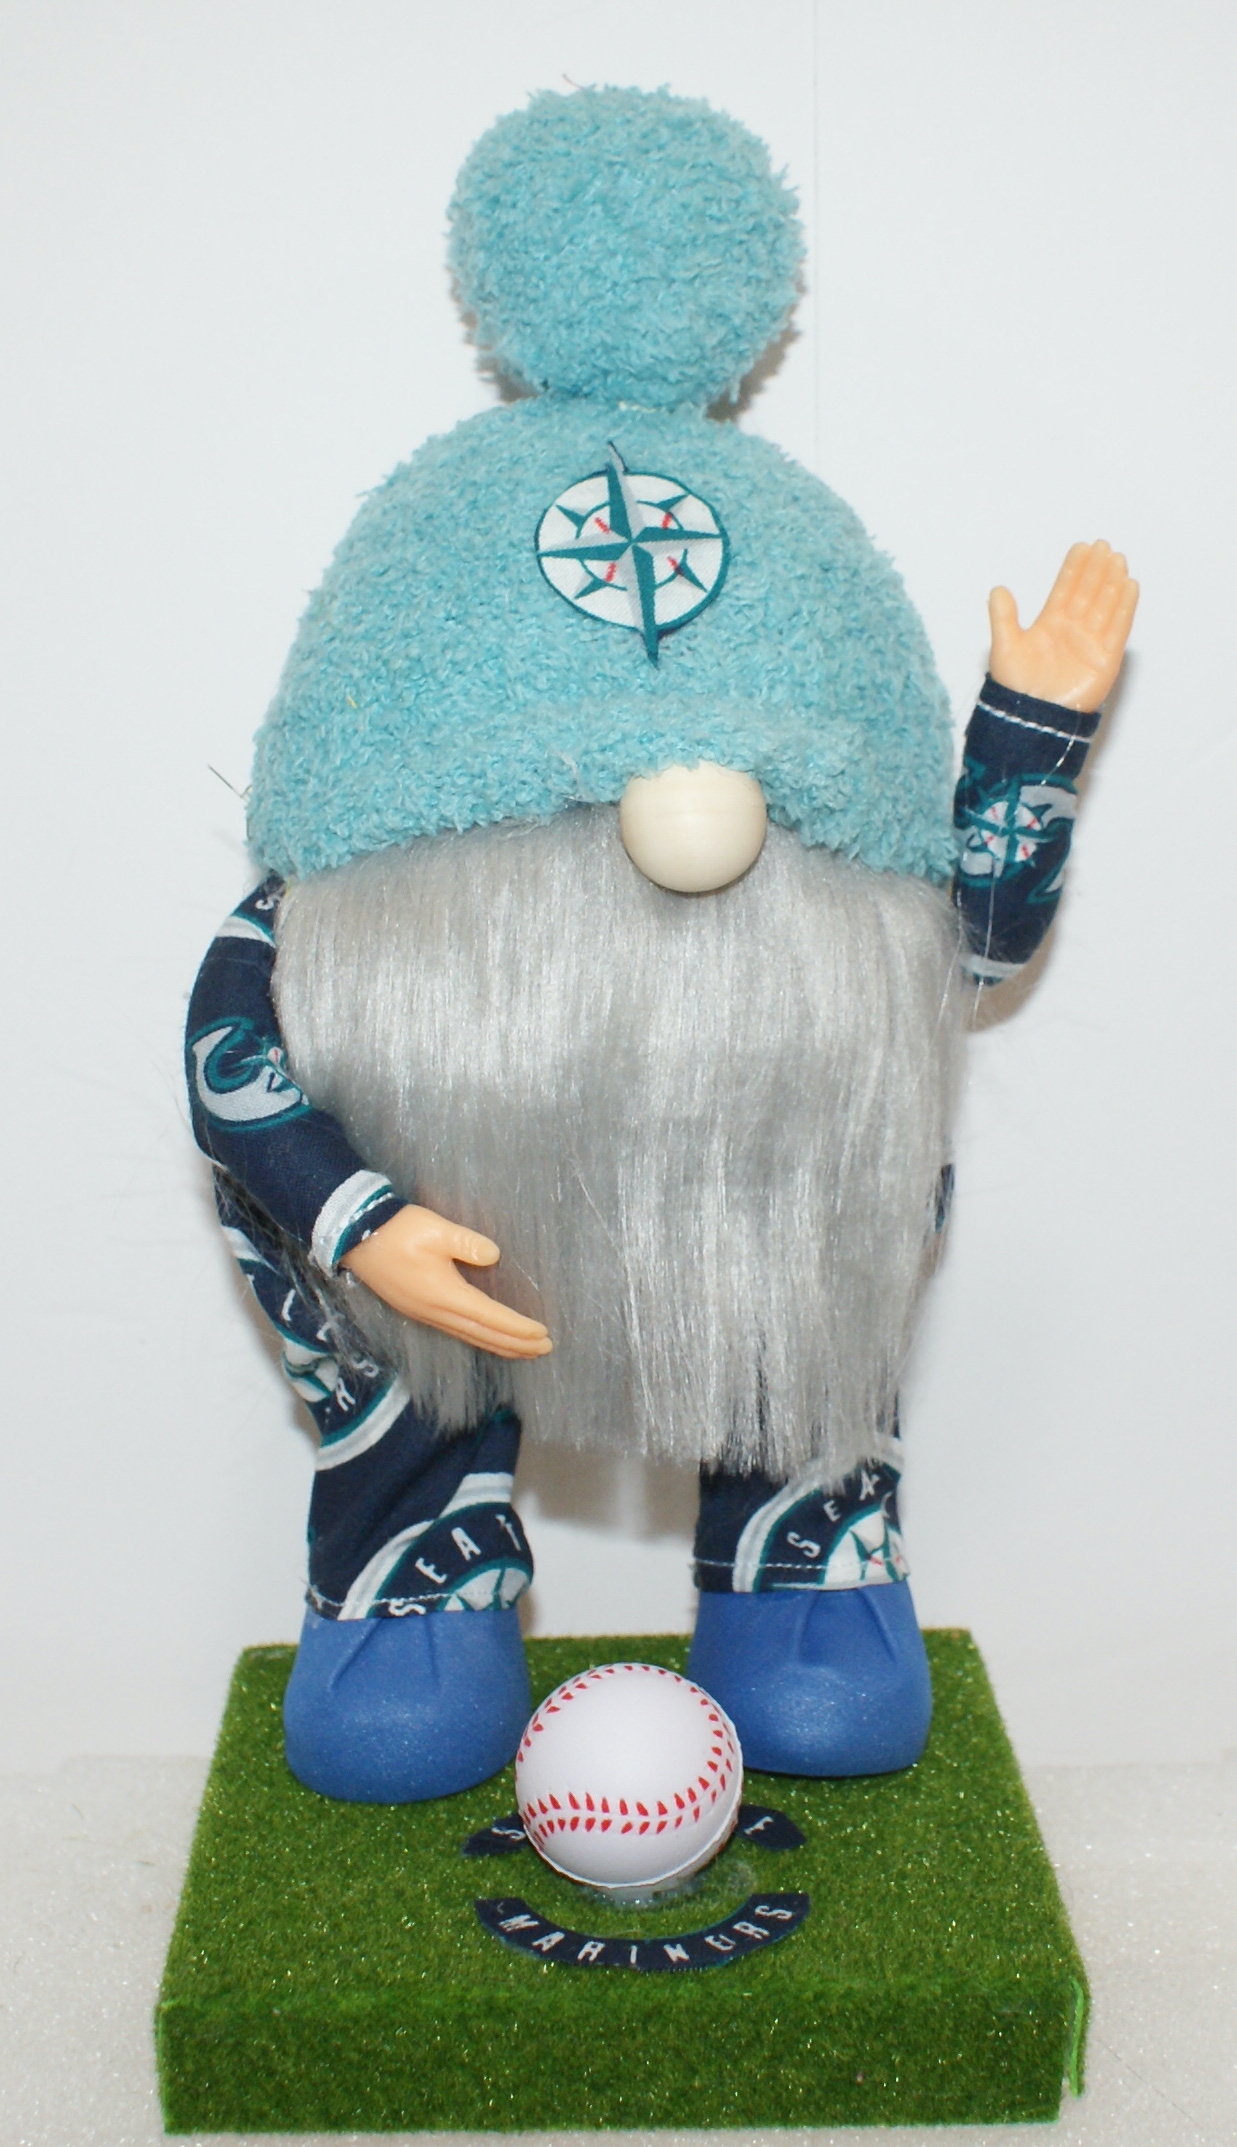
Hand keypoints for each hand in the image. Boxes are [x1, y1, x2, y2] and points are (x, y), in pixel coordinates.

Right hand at [340, 1203, 551, 1359]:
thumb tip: (493, 1256)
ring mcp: (424, 1314)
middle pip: (483, 1334)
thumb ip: (467, 1243)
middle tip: (544, 1349)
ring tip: (524, 1349)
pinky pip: (456, 1331)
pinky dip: (478, 1337)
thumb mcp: (436, 1229)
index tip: (543, 1335)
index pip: (491, 1318)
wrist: (354, 1237)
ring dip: (499, 1344)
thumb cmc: (397, 1230)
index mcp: (444, 1295)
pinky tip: (486, 1336)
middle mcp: (436, 1312)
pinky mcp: (417, 1309)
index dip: (518, 1328)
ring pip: (469, 1336)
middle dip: (515, 1344)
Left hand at [988, 540, 1137, 711]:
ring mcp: (1090, 643)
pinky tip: (1129, 586)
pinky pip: (1117, 629)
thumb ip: (1003, 618)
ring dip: (1112, 583)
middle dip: (1096, 570)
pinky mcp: (1105, 659)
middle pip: (1088, 593)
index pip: (1065, 590)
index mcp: (1049, 625)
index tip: (1082, 547)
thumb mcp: (1005, 647)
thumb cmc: (1016, 687)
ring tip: (1117, 561)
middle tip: (1104, 546)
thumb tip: (998, 589)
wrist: (1032, 718)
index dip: (1074, 569)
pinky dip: (1124, 608)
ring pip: (1104, 606)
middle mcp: (1072, 630)